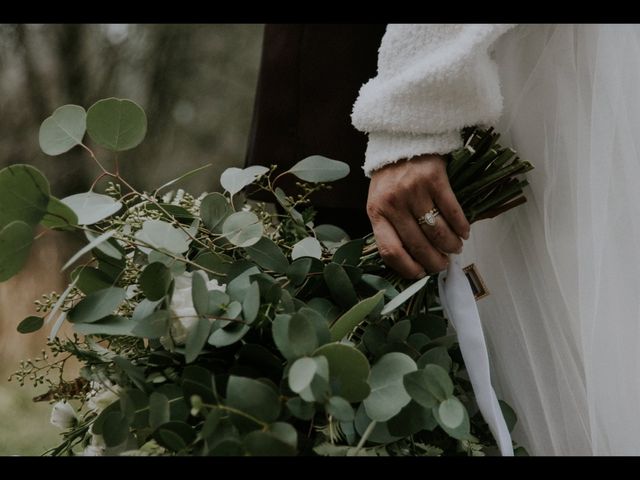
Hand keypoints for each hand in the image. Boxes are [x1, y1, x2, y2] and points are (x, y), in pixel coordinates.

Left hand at [367, 155, 469, 278]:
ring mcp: (413, 191)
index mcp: (376, 212)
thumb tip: (412, 259)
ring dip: (450, 245)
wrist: (400, 140)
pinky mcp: (434, 178)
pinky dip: (460, 226)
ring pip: (436, 230)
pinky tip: (463, 232)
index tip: (420, 273)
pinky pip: (452, 211)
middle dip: (434, 261)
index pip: (390, 250)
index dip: (407, 267)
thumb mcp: (380, 202)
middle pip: (417, 244)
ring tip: (455, 248)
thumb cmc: (390, 177)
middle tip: (443, 265)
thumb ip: (390, 227)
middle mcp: (393, 203)